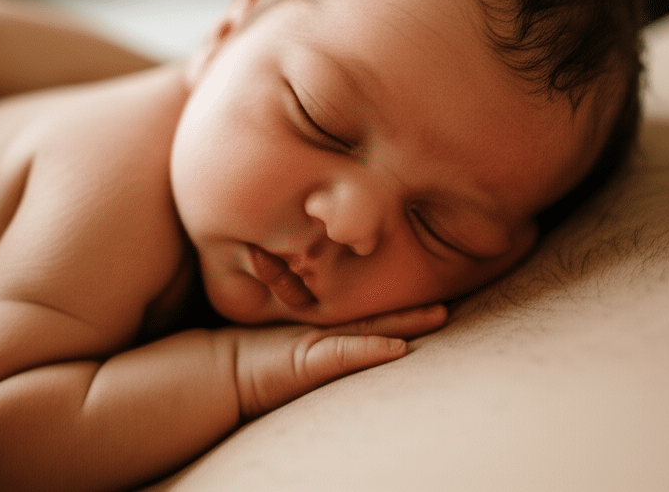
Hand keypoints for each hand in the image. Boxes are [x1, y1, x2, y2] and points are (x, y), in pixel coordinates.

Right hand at [221, 304, 447, 420]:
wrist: (219, 372)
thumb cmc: (251, 361)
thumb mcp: (289, 347)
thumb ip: (323, 341)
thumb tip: (367, 339)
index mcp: (324, 329)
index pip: (370, 315)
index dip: (399, 306)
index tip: (432, 296)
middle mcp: (325, 332)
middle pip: (378, 317)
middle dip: (414, 311)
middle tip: (449, 302)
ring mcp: (318, 343)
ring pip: (371, 328)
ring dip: (405, 323)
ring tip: (439, 315)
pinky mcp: (309, 360)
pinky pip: (346, 354)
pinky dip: (372, 352)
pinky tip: (398, 350)